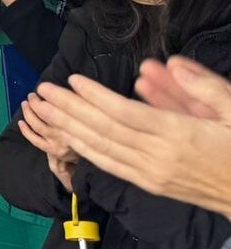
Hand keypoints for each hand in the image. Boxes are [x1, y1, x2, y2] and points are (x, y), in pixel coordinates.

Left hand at [28, 68, 230, 215]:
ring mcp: (151, 174)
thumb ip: (204, 87)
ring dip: (68, 128)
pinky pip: (110, 165)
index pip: (125, 113)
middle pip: (104, 130)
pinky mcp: (149, 184)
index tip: (72, 79)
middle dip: (70, 109)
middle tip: (44, 89)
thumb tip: (170, 63)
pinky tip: (67, 138)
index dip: (95, 96)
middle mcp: (159, 156)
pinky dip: (85, 150)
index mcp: (179, 134)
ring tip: (44, 110)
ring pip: (101, 149)